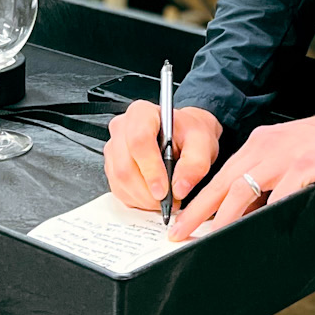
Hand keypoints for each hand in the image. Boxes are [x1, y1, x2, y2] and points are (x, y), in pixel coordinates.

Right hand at [104, 101, 221, 214]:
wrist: (184, 137)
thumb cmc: (189, 135)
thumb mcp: (203, 144)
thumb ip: (196, 164)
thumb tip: (179, 188)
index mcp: (142, 113)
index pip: (139, 141)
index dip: (151, 169)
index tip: (165, 190)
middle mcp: (122, 128)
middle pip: (125, 167)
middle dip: (148, 191)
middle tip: (170, 200)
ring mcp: (113, 148)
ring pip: (120, 181)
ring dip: (143, 198)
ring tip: (165, 199)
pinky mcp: (112, 167)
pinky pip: (119, 190)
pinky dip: (137, 200)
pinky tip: (153, 196)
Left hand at [169, 103, 314, 239]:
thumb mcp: (296, 156)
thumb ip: (273, 178)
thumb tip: (252, 210)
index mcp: (262, 144)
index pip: (221, 175)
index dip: (200, 199)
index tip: (183, 219)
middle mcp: (268, 147)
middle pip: (222, 183)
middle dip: (197, 212)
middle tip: (179, 233)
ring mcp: (286, 156)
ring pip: (243, 190)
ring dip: (223, 219)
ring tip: (208, 240)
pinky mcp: (307, 165)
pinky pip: (280, 197)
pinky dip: (267, 218)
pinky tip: (260, 234)